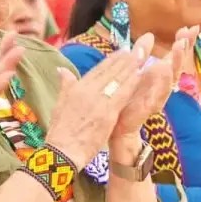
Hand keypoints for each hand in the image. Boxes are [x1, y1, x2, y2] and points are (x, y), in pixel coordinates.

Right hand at [45, 34, 151, 166]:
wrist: (62, 151)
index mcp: (76, 88)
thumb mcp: (59, 104)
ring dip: (130, 68)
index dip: (112, 60)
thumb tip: (62, 70)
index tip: (122, 52)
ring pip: (117, 80)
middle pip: (110, 71)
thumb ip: (65, 85)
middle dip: (124, 60)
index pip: (98, 70)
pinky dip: (131, 84)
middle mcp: (87, 90)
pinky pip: (122, 95)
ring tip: (141, 58)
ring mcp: (98, 101)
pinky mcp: (107, 114)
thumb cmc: (60, 131)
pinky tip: (140, 76)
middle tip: (137, 51)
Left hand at [111, 26, 196, 138]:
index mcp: (160, 74)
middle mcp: (163, 83)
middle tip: (189, 32)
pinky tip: (164, 69)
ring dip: (176, 60)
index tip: (191, 27)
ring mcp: (159, 94)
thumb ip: (144, 55)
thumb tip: (149, 35)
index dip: (185, 42)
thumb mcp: (138, 71)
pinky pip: (159, 93)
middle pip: (178, 63)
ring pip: (171, 76)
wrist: (120, 124)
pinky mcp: (151, 105)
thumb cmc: (130, 96)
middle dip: (185, 48)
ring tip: (180, 45)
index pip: (175, 55)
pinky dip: (163, 81)